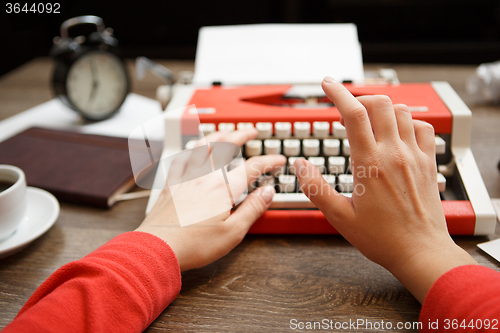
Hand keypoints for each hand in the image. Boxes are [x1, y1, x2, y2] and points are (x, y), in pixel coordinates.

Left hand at [136, 128, 285, 270]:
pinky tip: (191, 150)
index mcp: (223, 189)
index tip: (278, 159)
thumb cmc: (193, 245)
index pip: (252, 167)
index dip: (268, 160)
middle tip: (251, 131)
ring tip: (225, 132)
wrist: (158, 249)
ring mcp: (185, 179)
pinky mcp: (170, 185)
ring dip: (216, 135)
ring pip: (201, 147)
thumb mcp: (232, 233)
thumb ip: (252, 209)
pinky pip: (180, 159)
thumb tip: (268, 193)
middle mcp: (204, 178)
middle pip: (225, 147)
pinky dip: (188, 150)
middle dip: (241, 135)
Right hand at [294, 77, 476, 302]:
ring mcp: (414, 156)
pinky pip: (423, 127)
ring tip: (369, 118)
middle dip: (359, 98)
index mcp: (369, 164)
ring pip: (401, 111)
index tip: (328, 84)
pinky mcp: (428, 163)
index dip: (338, 93)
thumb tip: (300, 165)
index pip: (353, 113)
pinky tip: (397, 131)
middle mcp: (394, 154)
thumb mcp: (339, 217)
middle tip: (346, 108)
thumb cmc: (382, 238)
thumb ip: (316, 189)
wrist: (421, 252)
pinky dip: (408, 120)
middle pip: (379, 103)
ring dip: (382, 107)